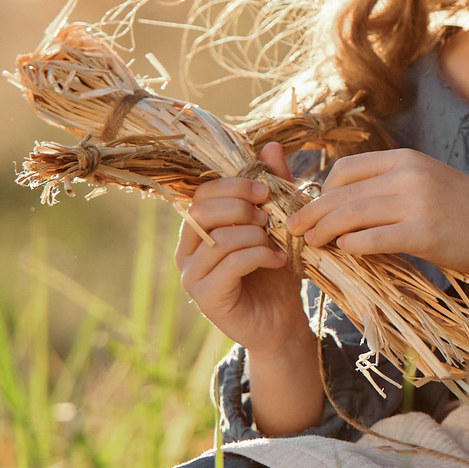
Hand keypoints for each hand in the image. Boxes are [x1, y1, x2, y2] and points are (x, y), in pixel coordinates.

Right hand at [177, 141, 313, 352]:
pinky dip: (258, 256)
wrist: (281, 321)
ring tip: (278, 243)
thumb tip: (272, 146)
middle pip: (202, 212)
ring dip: (255, 235)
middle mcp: (188, 250)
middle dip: (241, 207)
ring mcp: (192, 276)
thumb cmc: (274, 272)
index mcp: (199, 229)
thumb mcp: (278, 224)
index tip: (266, 190)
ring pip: (218, 239)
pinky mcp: (206, 297)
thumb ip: (274, 188)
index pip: (203, 193)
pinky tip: (278, 260)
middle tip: (271, 216)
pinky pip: (229, 265)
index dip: (234, 185)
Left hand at [285, 149, 468, 280]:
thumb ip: (389, 188)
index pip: (347, 169)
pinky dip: (352, 245)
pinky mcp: (424, 233)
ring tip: (311, 244)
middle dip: (312, 212)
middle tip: (293, 230)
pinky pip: (374, 238)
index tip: (312, 209)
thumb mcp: (426, 185)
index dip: (322, 191)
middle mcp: (409, 175)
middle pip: (343, 192)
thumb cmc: (464, 215)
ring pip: (353, 214)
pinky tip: (344, 251)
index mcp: (406, 159)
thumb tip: (342, 206)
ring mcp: (417, 202)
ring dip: (325, 230)